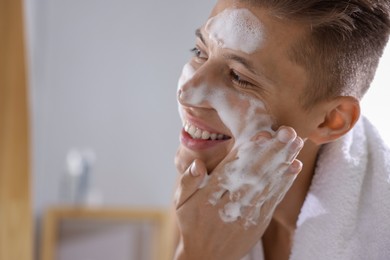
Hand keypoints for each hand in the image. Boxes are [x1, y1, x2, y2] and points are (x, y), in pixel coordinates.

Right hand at [174, 127, 303, 259]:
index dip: (248, 151)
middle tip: (288, 131)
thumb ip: (188, 182)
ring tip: (296, 143)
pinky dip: (284, 183)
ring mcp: (247, 215)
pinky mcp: (259, 223)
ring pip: (267, 185)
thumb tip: (197, 163)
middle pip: (253, 174)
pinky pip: (273, 201)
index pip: (230, 169)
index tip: (262, 133)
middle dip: (272, 151)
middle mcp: (230, 205)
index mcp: (209, 197)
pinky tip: (294, 167)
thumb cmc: (192, 224)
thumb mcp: (181, 203)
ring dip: (283, 163)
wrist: (206, 257)